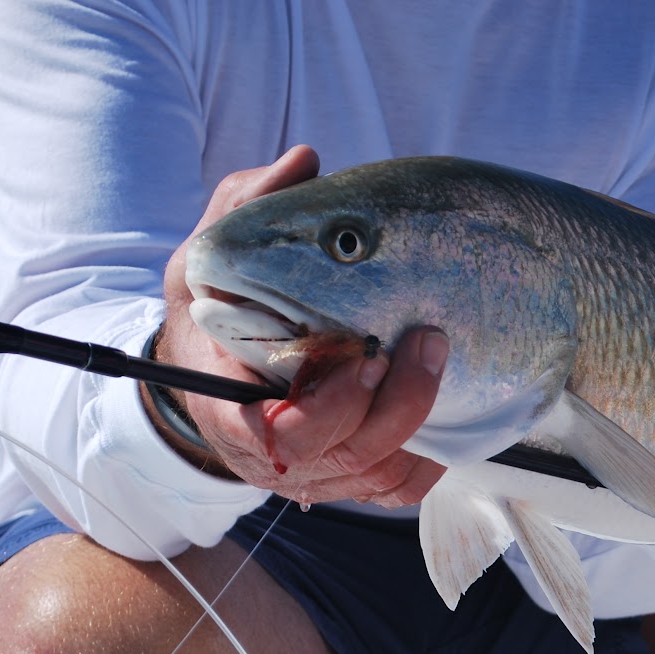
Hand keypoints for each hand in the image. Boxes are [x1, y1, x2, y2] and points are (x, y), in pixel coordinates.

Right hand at [153, 146, 446, 505]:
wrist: (208, 374)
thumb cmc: (210, 313)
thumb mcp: (207, 257)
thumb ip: (246, 209)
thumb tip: (304, 162)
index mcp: (227, 409)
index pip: (281, 434)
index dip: (334, 402)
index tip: (365, 351)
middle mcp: (270, 457)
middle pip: (349, 455)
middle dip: (398, 402)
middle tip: (427, 342)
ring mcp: (312, 476)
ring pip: (379, 477)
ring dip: (421, 425)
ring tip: (440, 361)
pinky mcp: (345, 481)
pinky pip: (397, 490)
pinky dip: (429, 460)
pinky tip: (447, 409)